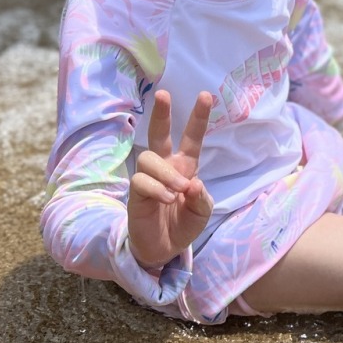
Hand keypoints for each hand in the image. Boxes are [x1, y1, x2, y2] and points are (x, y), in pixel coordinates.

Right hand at [126, 90, 214, 268]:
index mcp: (185, 166)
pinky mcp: (135, 193)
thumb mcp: (201, 212)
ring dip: (166, 173)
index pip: (192, 138)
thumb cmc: (183, 223)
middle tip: (163, 94)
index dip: (199, 118)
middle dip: (161, 114)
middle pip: (159, 134)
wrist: (164, 248)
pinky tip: (166, 199)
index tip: (207, 96)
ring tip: (177, 191)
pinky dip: (156, 189)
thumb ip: (201, 198)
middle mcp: (166, 167)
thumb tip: (193, 183)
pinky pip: (141, 180)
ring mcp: (148, 178)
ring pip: (149, 158)